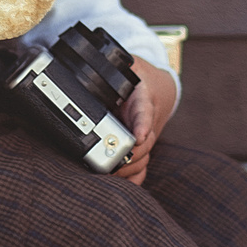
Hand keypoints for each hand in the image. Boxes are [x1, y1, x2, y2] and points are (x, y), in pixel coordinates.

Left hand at [116, 58, 177, 185]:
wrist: (157, 88)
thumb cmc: (138, 77)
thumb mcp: (126, 63)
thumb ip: (110, 65)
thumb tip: (88, 69)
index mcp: (143, 99)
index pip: (145, 112)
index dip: (142, 125)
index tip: (138, 137)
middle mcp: (147, 121)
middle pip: (144, 143)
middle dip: (129, 155)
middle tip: (109, 161)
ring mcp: (146, 137)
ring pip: (145, 158)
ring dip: (129, 168)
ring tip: (108, 172)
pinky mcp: (143, 149)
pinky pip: (143, 169)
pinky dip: (133, 179)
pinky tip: (120, 183)